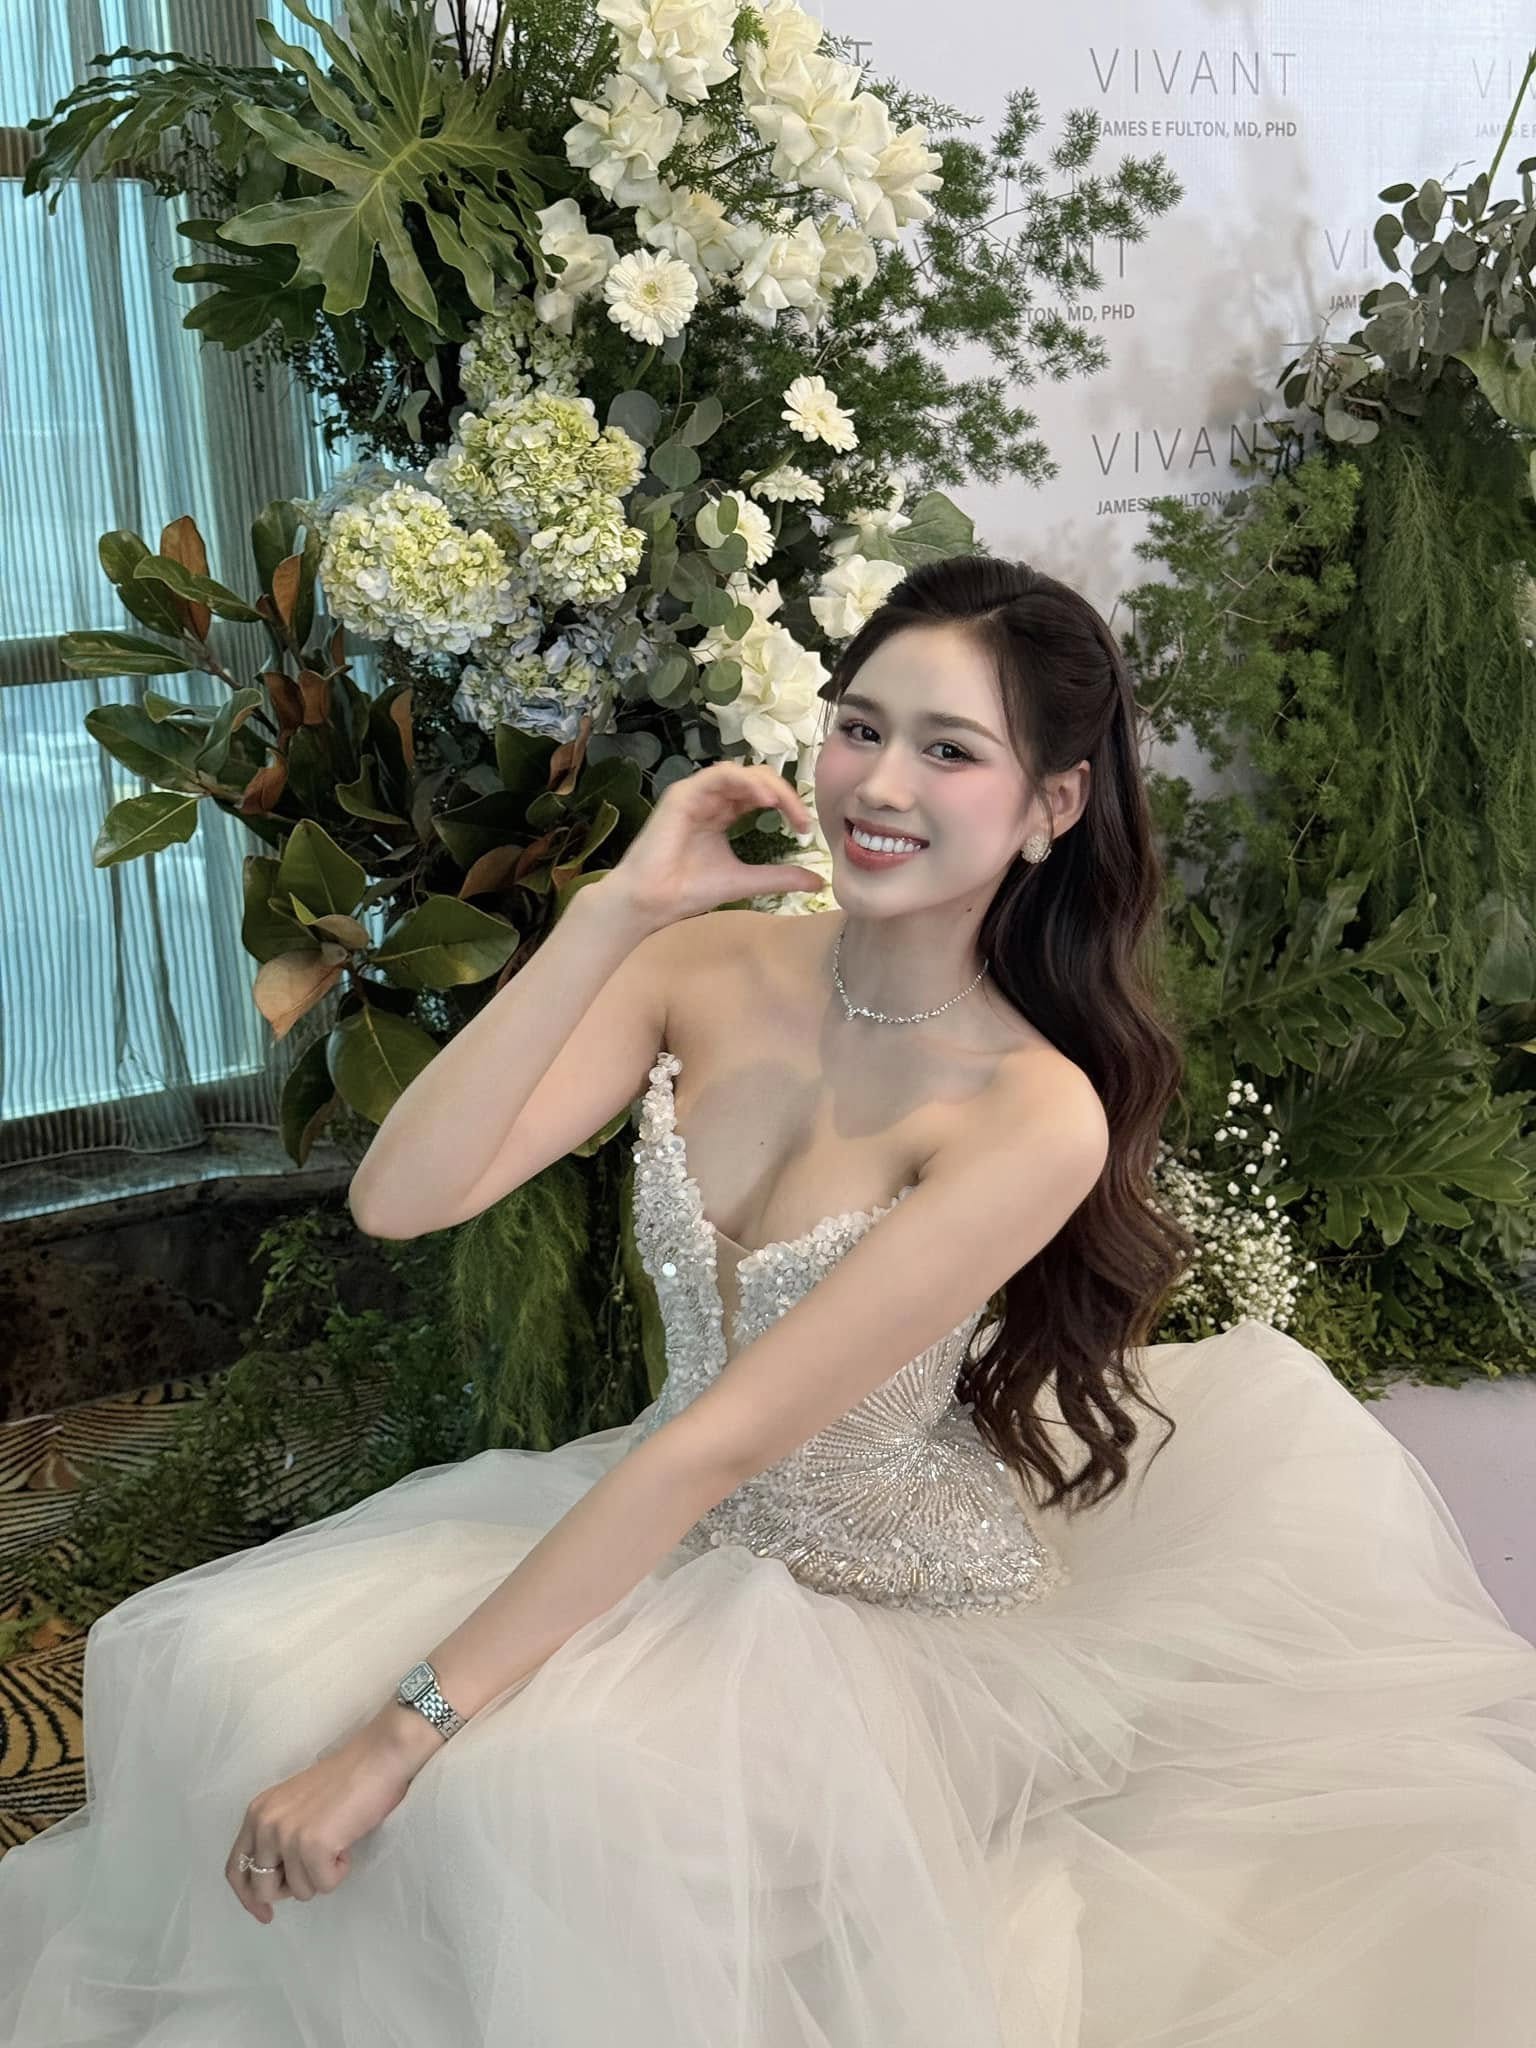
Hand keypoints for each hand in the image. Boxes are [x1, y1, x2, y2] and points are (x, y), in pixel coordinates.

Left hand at [225, 1717, 423, 1923]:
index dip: (248, 1897)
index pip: (235, 1868)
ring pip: (299, 1891)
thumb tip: (278, 1881)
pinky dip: (340, 1871)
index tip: (266, 1914)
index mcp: (257, 1812)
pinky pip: (325, 1885)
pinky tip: (347, 1844)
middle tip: (316, 1868)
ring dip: (322, 1875)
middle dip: (292, 1887)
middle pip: (263, 1888)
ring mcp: (287, 1835)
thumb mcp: (294, 1806)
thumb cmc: (345, 1779)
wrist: (377, 1757)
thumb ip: (277, 1836)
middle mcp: (265, 1824)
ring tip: (337, 1842)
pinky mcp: (313, 1846)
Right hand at [604, 761, 824, 923]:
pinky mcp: (682, 794)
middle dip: (784, 793)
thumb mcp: (746, 881)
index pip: (761, 795)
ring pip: (740, 772)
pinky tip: (766, 800)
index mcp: (722, 813)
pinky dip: (745, 783)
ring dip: (768, 786)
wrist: (652, 903)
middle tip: (803, 818)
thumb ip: (779, 877)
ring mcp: (695, 793)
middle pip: (755, 779)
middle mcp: (710, 798)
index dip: (788, 805)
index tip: (806, 828)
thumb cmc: (689, 891)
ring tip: (786, 806)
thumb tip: (818, 881)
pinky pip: (719, 775)